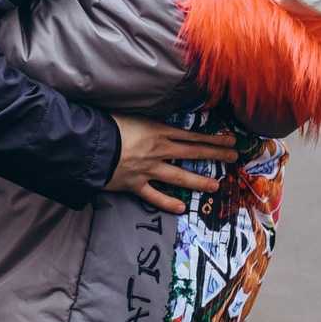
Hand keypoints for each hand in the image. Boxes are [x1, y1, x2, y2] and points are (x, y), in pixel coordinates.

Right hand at [104, 114, 238, 213]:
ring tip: (215, 185)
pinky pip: (155, 197)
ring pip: (179, 176)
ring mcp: (147, 170)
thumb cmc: (104, 123)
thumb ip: (145, 119)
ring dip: (199, 181)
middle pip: (192, 152)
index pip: (191, 135)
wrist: (86, 145)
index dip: (212, 138)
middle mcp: (157, 150)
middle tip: (233, 157)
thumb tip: (156, 118)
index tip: (230, 140)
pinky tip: (182, 208)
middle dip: (215, 154)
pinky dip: (168, 203)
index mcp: (156, 130)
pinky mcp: (134, 185)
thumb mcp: (129, 113)